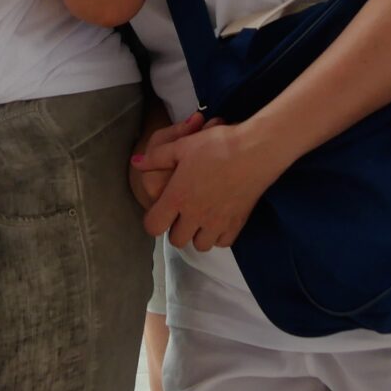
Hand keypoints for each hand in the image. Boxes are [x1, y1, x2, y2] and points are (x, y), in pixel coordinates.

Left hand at [135, 121, 276, 251]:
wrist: (255, 151)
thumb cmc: (216, 145)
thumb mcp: (181, 146)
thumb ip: (156, 157)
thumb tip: (136, 163)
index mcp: (177, 198)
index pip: (153, 226)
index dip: (153, 220)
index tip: (160, 210)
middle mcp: (195, 216)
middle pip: (176, 240)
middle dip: (175, 229)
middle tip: (181, 212)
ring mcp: (216, 223)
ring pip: (199, 245)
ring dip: (196, 234)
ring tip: (200, 217)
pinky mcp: (236, 225)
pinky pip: (222, 243)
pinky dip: (218, 235)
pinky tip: (218, 219)